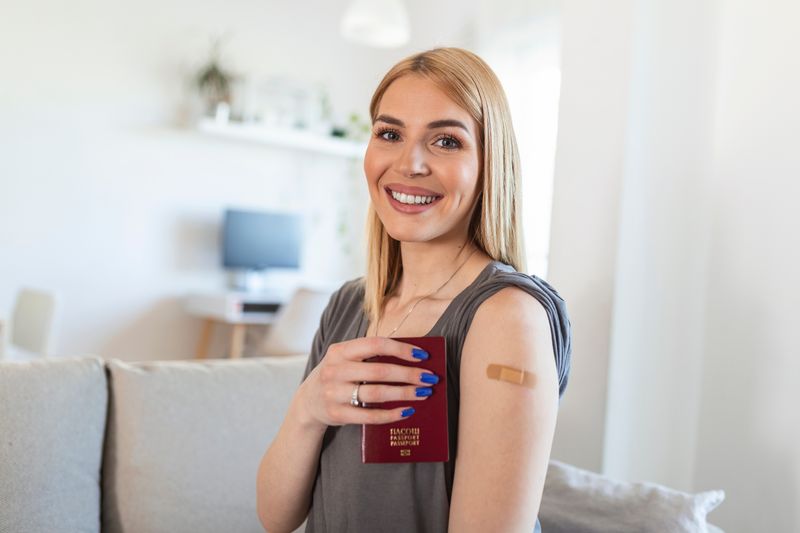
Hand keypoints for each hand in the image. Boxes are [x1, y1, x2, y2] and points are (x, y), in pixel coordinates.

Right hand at [298, 336, 438, 429]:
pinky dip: (391, 414)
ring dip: (404, 394)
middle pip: (379, 371)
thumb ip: (369, 356)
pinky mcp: (337, 414)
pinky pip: (369, 416)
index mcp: (339, 350)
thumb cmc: (338, 375)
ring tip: (423, 394)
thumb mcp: (345, 359)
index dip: (400, 349)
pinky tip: (407, 411)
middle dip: (408, 375)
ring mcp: (334, 393)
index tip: (423, 355)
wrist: (308, 401)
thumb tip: (412, 357)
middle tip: (430, 378)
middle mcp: (335, 370)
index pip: (375, 345)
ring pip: (375, 394)